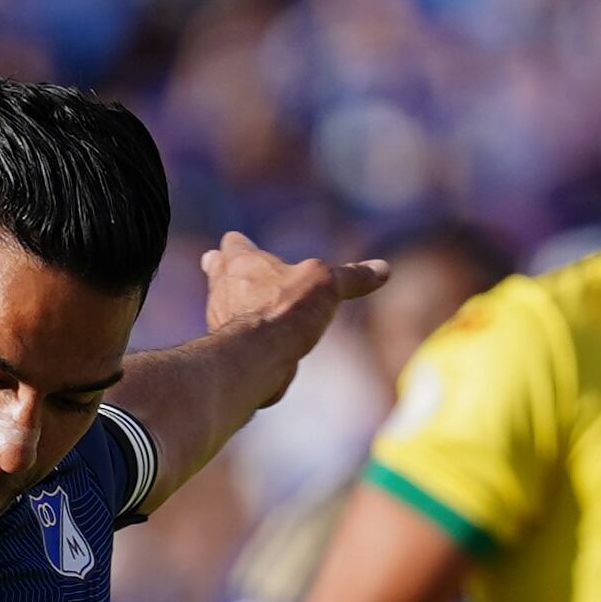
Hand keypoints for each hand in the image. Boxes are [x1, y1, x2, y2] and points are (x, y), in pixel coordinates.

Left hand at [194, 233, 390, 377]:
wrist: (258, 359)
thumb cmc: (286, 311)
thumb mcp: (328, 285)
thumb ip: (352, 277)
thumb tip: (384, 269)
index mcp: (242, 261)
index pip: (233, 244)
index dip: (239, 244)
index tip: (238, 242)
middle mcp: (223, 288)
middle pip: (216, 271)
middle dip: (221, 268)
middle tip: (219, 264)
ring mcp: (219, 320)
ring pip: (220, 304)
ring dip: (229, 303)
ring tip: (240, 304)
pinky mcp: (225, 349)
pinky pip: (230, 336)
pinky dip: (239, 334)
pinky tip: (250, 341)